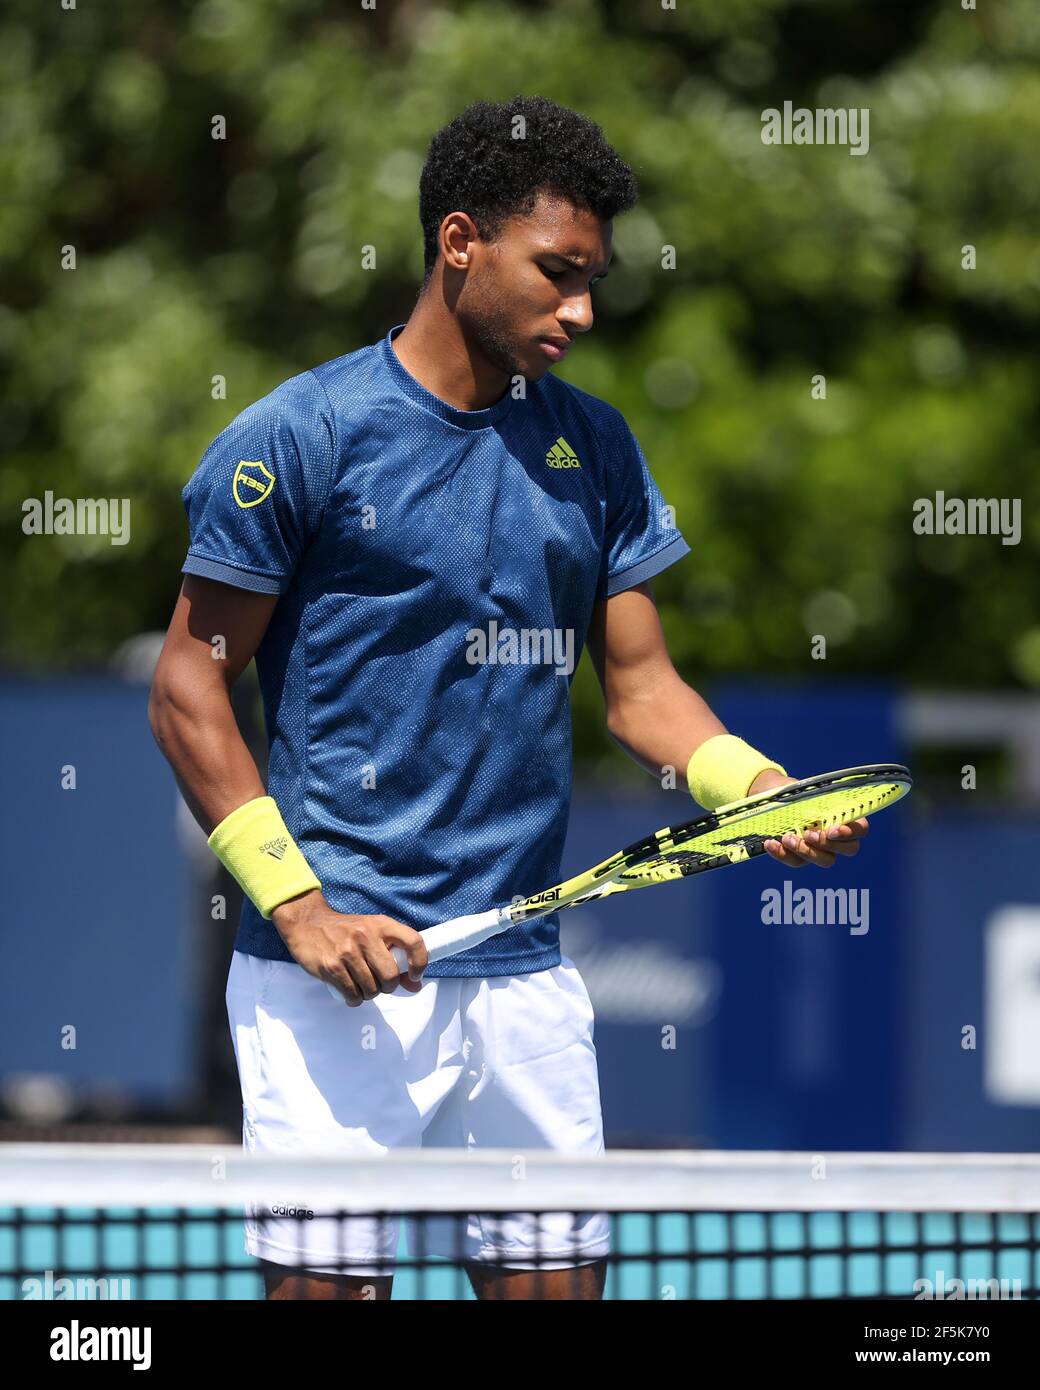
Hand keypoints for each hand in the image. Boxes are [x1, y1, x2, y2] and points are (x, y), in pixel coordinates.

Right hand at [271, 891, 428, 1004]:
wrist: (307, 923)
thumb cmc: (345, 930)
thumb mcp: (372, 933)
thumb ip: (394, 957)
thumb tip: (415, 985)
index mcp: (381, 924)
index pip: (413, 942)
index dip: (420, 962)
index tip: (414, 975)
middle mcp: (366, 936)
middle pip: (390, 975)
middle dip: (387, 986)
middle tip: (379, 983)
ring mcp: (348, 952)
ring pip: (372, 989)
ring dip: (369, 993)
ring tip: (361, 985)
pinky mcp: (331, 966)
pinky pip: (353, 994)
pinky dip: (354, 999)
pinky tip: (350, 991)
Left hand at [748, 770, 868, 869]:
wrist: (773, 798)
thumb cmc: (795, 793)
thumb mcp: (804, 791)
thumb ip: (812, 798)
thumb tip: (810, 806)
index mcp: (844, 817)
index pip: (861, 829)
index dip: (850, 833)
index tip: (832, 830)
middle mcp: (838, 837)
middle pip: (849, 849)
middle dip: (829, 843)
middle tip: (809, 834)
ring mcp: (821, 850)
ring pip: (825, 860)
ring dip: (806, 851)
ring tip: (787, 837)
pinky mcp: (802, 857)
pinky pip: (797, 862)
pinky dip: (782, 854)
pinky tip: (770, 843)